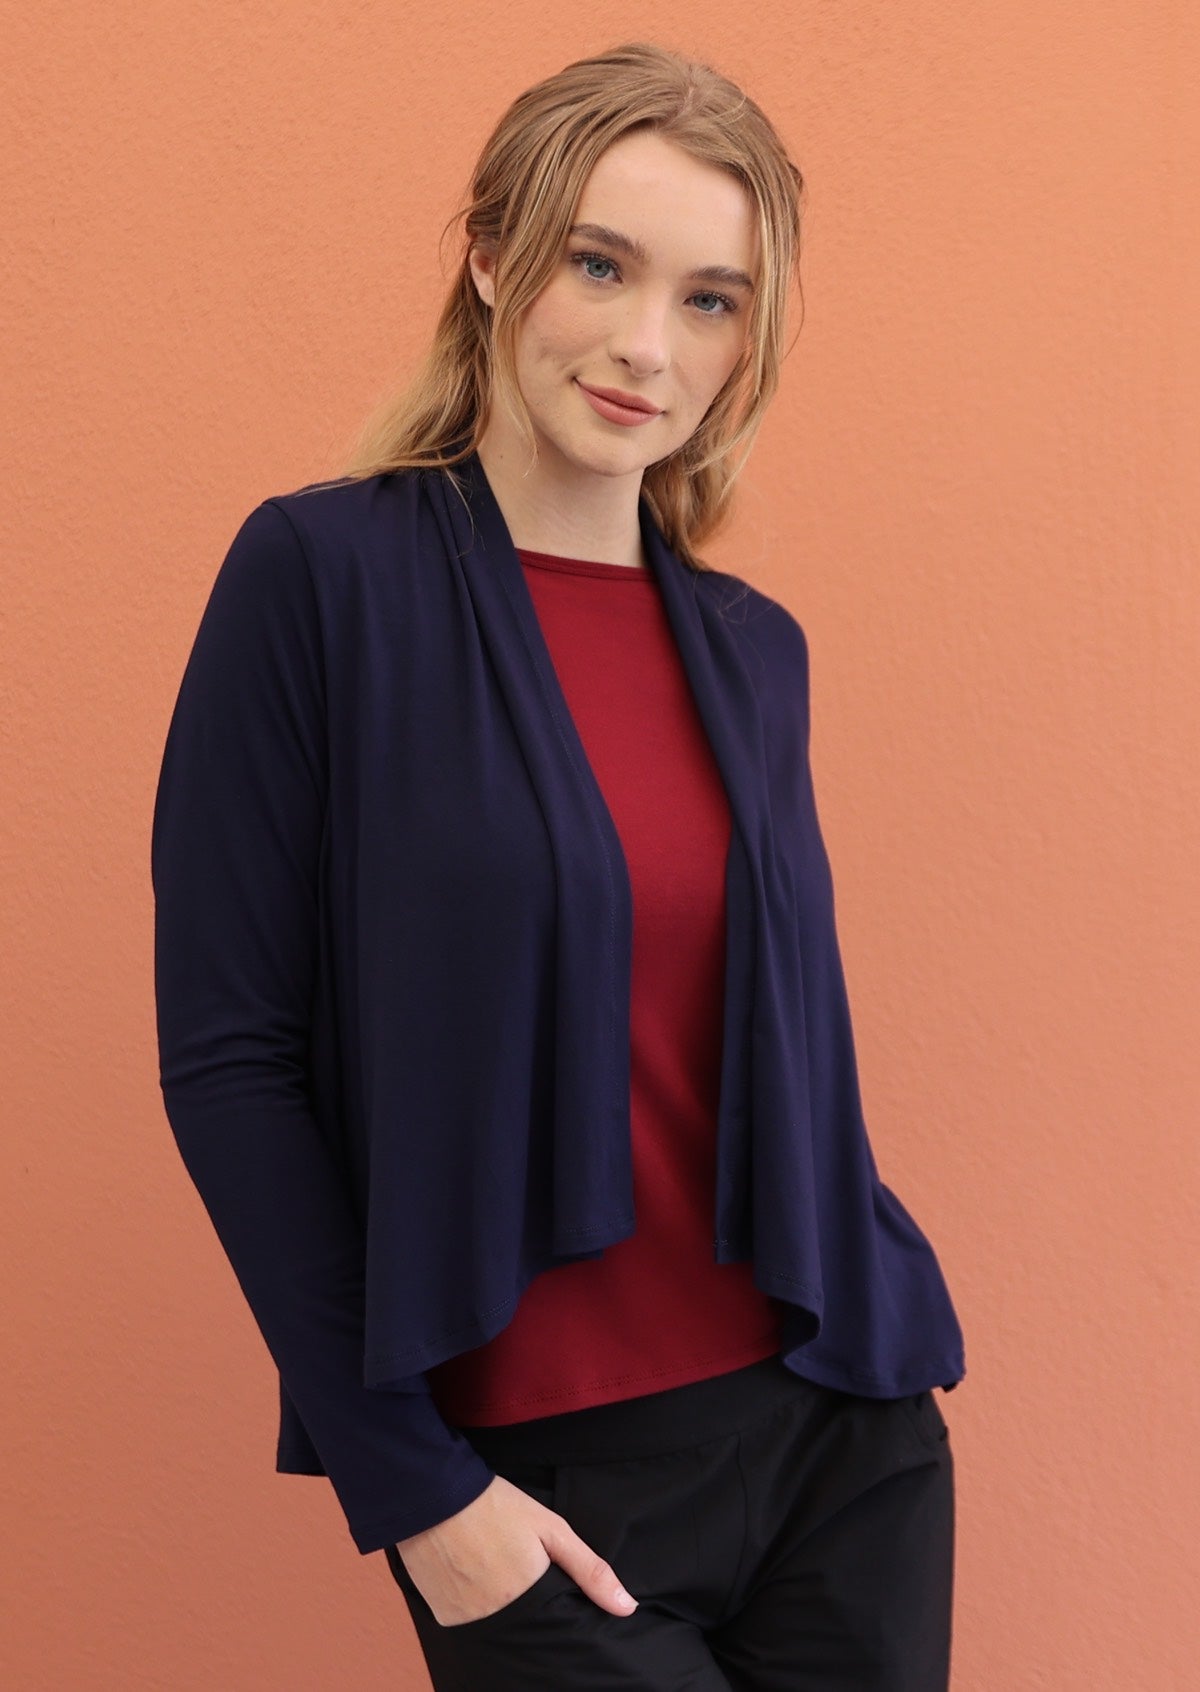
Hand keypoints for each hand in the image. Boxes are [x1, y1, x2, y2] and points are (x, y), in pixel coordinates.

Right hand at [395, 1473, 638, 1627]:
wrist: (434, 1493)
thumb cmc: (496, 1506)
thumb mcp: (551, 1530)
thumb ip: (589, 1570)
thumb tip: (627, 1607)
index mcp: (528, 1600)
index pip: (553, 1626)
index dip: (555, 1610)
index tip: (552, 1591)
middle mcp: (496, 1620)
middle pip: (524, 1628)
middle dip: (529, 1609)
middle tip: (516, 1573)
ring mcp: (466, 1621)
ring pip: (495, 1626)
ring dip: (499, 1608)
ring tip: (494, 1570)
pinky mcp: (442, 1616)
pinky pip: (466, 1621)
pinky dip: (473, 1606)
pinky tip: (473, 1575)